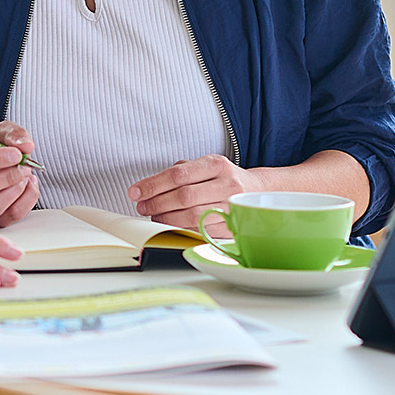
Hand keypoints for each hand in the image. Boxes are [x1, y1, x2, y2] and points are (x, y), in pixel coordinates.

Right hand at [0, 121, 39, 227]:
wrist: (3, 164)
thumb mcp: (3, 133)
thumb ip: (14, 134)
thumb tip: (25, 146)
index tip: (16, 154)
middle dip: (7, 178)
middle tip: (25, 166)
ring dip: (16, 190)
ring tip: (26, 175)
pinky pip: (9, 216)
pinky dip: (26, 200)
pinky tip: (29, 185)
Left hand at [128, 155, 261, 229]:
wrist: (258, 191)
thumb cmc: (223, 178)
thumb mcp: (204, 166)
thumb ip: (178, 172)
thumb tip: (146, 188)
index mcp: (216, 164)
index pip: (178, 174)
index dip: (152, 185)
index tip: (135, 192)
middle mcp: (227, 184)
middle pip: (184, 196)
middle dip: (157, 203)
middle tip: (143, 206)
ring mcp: (232, 206)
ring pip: (192, 216)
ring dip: (167, 218)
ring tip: (155, 215)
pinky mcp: (233, 225)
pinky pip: (201, 229)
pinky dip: (182, 228)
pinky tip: (172, 224)